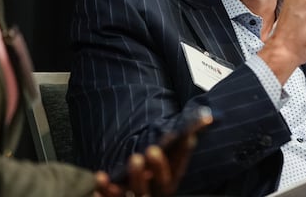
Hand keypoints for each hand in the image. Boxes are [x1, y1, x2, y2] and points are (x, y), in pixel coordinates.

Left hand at [93, 107, 212, 196]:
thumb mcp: (162, 157)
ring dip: (137, 178)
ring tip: (135, 158)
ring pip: (139, 194)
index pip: (180, 168)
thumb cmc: (148, 173)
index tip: (189, 137)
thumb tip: (205, 117)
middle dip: (160, 168)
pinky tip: (100, 176)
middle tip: (153, 150)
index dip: (184, 153)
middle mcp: (156, 193)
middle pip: (162, 185)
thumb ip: (180, 140)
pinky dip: (105, 190)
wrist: (132, 196)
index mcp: (169, 181)